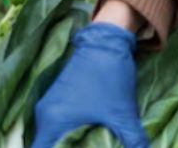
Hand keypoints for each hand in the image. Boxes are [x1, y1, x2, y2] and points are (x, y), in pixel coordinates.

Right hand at [31, 22, 148, 147]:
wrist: (106, 40)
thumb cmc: (111, 76)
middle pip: (45, 146)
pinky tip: (84, 137)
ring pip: (50, 136)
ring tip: (86, 145)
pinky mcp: (56, 99)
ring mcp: (48, 105)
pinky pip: (55, 126)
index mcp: (52, 122)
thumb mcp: (123, 114)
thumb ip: (133, 141)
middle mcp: (43, 115)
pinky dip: (66, 135)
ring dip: (65, 144)